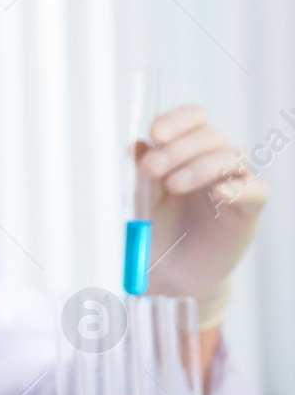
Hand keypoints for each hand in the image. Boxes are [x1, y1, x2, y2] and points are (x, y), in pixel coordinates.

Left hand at [141, 106, 267, 325]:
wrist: (171, 274)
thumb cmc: (157, 229)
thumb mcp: (143, 197)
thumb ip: (142, 173)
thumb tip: (137, 144)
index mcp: (187, 152)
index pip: (194, 120)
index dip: (178, 120)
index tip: (155, 132)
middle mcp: (214, 163)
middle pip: (211, 135)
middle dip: (179, 147)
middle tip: (152, 168)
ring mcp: (235, 184)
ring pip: (233, 156)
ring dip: (201, 166)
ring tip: (172, 185)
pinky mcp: (248, 211)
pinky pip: (256, 189)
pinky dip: (239, 187)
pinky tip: (217, 193)